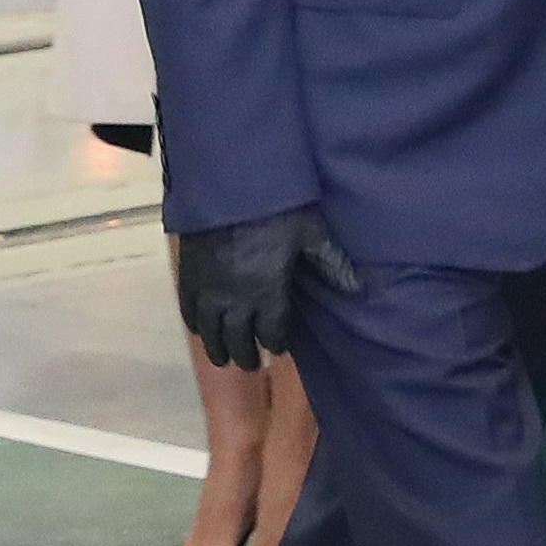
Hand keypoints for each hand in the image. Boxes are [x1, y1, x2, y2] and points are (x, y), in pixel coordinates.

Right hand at [174, 207, 361, 370]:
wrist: (230, 182)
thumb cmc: (277, 206)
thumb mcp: (311, 232)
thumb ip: (331, 263)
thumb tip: (358, 288)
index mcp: (268, 294)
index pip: (271, 333)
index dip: (276, 344)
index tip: (279, 347)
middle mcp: (235, 300)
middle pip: (237, 341)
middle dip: (245, 355)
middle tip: (250, 363)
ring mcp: (207, 290)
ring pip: (209, 333)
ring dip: (217, 348)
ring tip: (223, 357)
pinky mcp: (187, 275)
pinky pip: (187, 311)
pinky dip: (193, 324)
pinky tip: (199, 328)